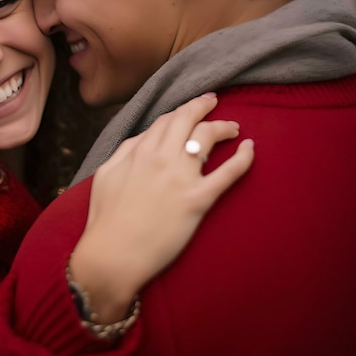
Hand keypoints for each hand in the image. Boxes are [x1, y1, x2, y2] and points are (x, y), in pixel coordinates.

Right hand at [70, 93, 253, 322]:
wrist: (113, 253)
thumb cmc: (106, 218)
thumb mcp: (106, 174)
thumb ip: (125, 151)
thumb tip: (144, 139)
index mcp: (139, 151)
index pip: (165, 120)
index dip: (180, 111)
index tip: (189, 110)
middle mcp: (162, 157)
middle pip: (188, 119)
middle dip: (203, 105)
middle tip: (214, 102)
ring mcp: (181, 177)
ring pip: (208, 136)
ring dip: (224, 125)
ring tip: (233, 127)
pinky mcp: (198, 199)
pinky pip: (228, 172)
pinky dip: (243, 157)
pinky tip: (249, 147)